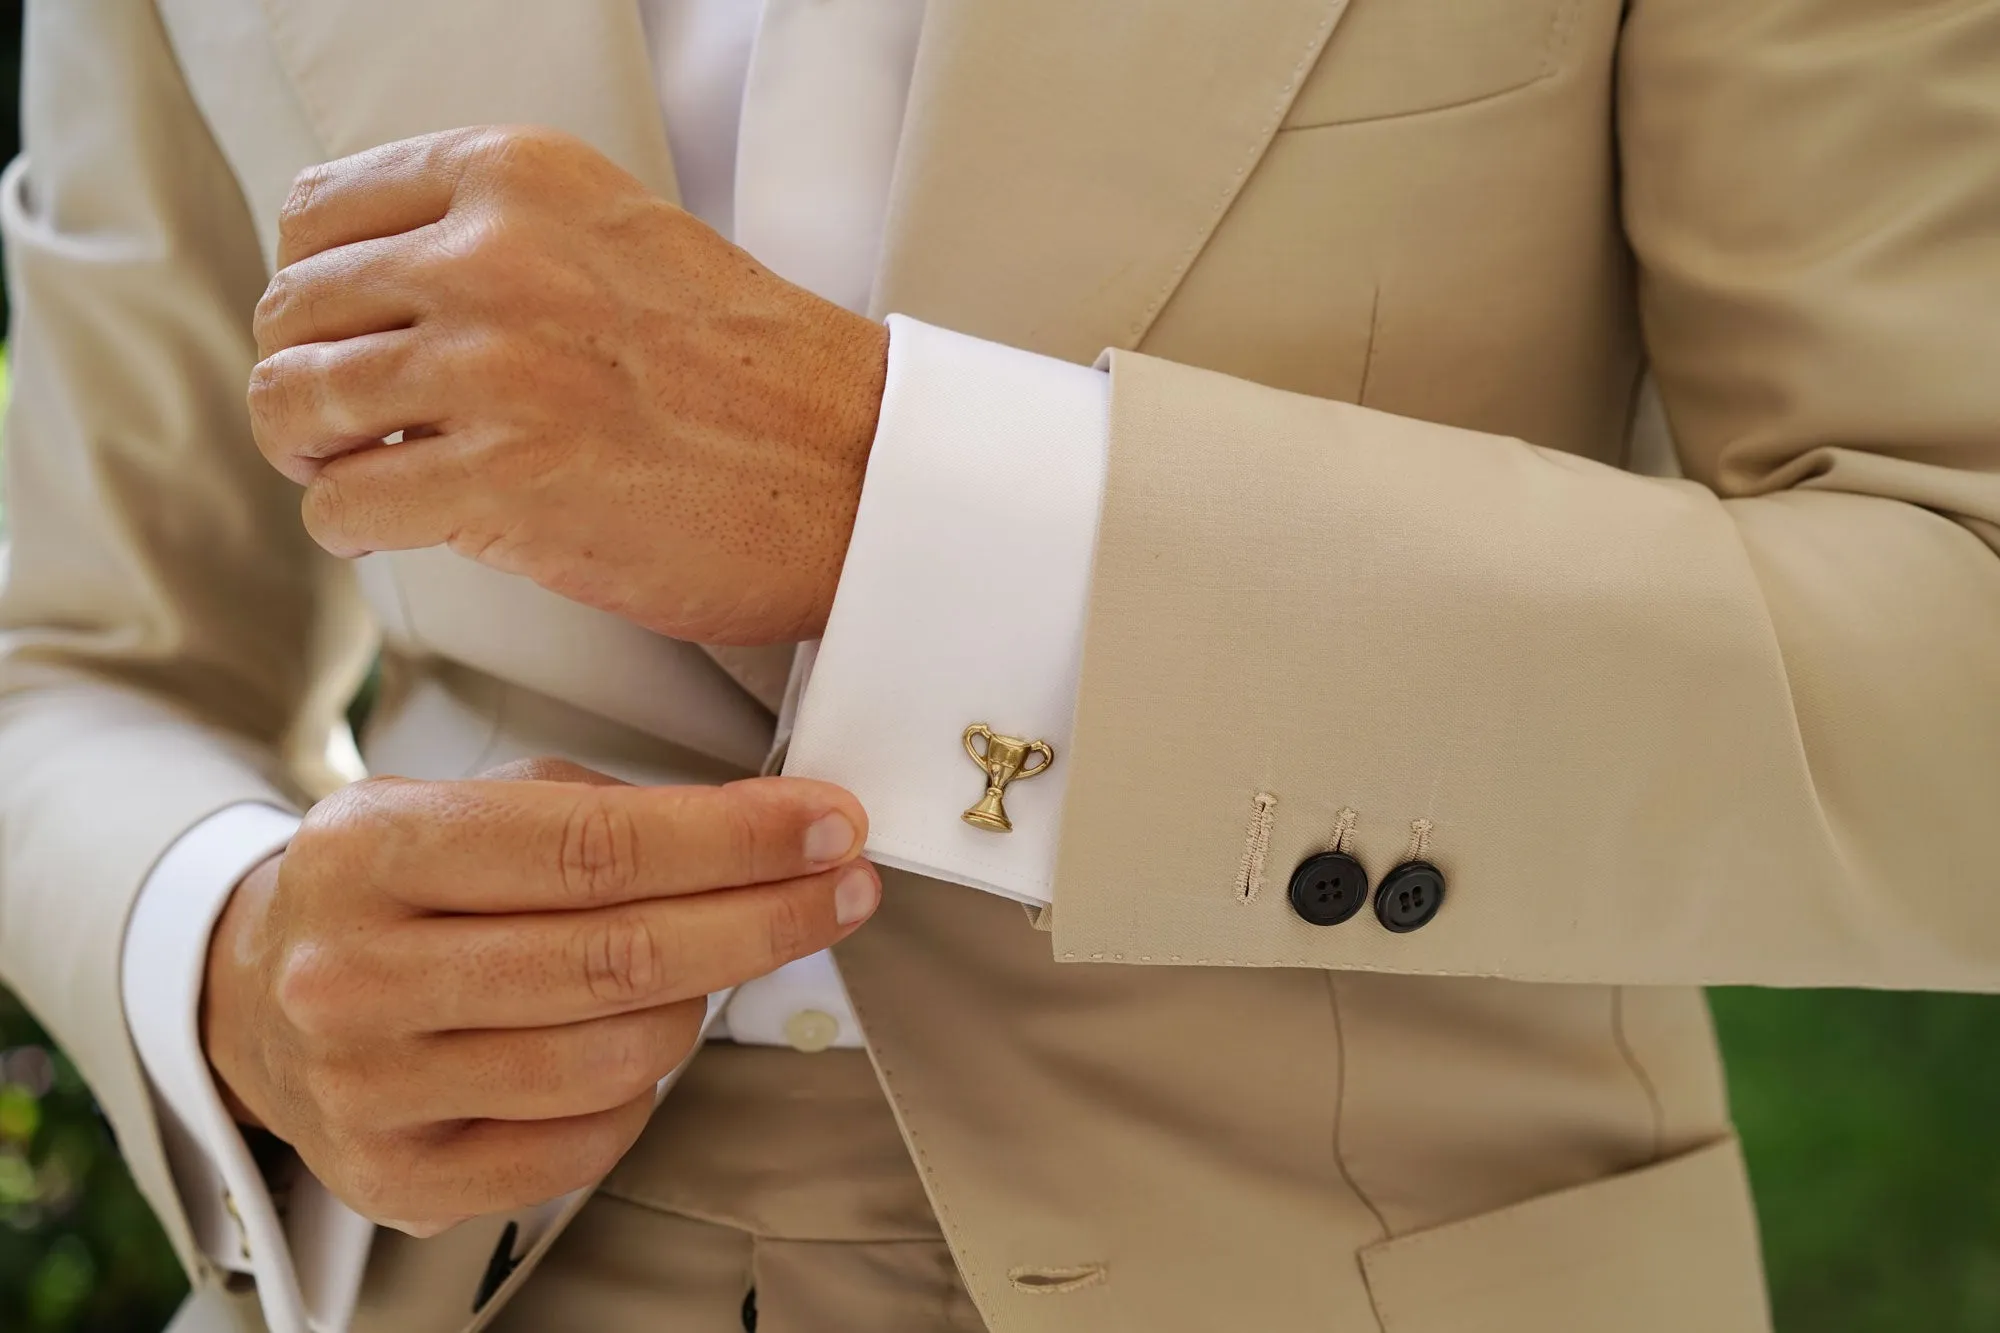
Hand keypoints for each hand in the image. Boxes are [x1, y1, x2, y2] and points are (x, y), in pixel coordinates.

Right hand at [200, 759, 878, 1233]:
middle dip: (764, 919)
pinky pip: (587, 1144)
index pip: (593, 846)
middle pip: (621, 957)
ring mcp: (371, 1087)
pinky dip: (641, 1092)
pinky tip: (633, 1042)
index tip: (826, 828)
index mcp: (374, 848)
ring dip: (698, 1005)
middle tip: (842, 889)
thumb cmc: (396, 890)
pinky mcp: (399, 1177)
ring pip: (617, 1057)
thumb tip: (770, 828)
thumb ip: (605, 808)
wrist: (259, 998)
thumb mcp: (470, 803)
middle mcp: (356, 972)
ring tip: (701, 964)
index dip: (735, 840)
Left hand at [247, 126, 889, 644]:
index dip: (321, 290)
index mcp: (520, 178)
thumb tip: (375, 293)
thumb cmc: (758, 374)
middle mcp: (494, 255)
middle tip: (357, 426)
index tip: (352, 338)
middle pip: (293, 310)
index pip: (318, 211)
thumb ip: (500, 239)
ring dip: (317, 455)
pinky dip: (351, 527)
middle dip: (311, 379)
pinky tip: (399, 528)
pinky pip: (341, 503)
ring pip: (294, 404)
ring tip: (368, 477)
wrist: (857, 471)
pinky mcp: (502, 481)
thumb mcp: (619, 238)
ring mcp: (495, 368)